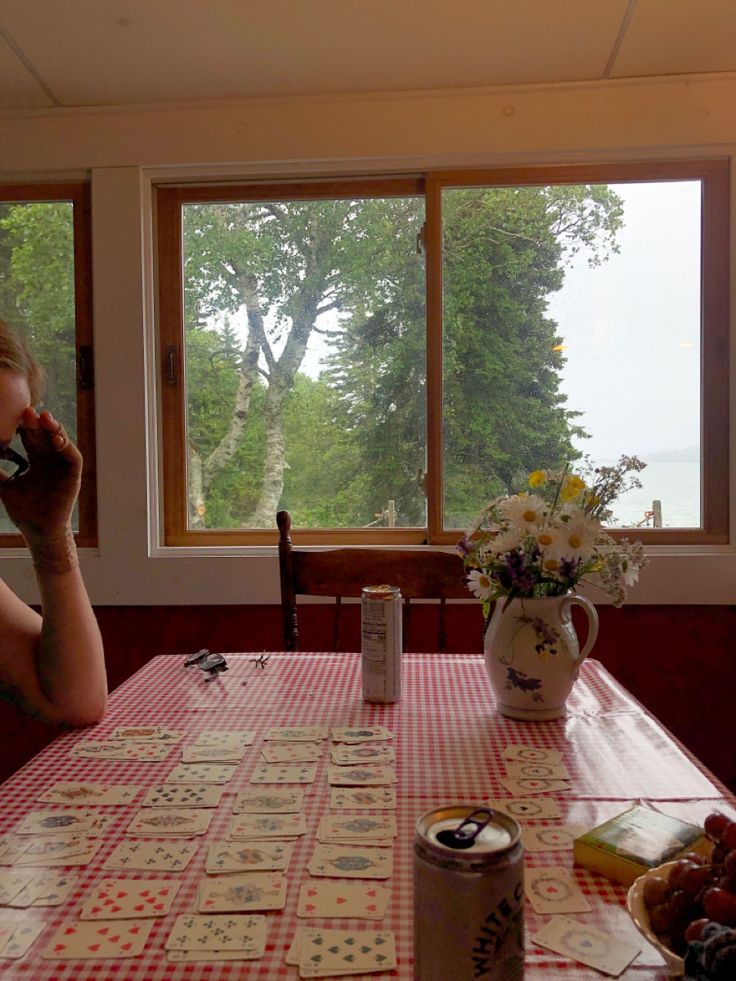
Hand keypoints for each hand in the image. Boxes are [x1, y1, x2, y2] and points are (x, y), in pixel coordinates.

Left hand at [0, 408, 81, 540]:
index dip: (24, 426)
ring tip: (45, 419)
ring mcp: (63, 467)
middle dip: (37, 423)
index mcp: (36, 461)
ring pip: (61, 442)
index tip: (15, 414)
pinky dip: (67, 447)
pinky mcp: (73, 476)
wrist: (37, 531)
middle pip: (45, 436)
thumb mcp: (4, 486)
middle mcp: (51, 461)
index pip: (31, 438)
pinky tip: (57, 440)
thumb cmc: (23, 511)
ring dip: (55, 429)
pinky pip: (73, 457)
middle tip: (28, 411)